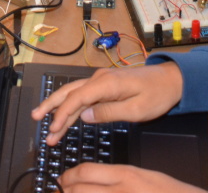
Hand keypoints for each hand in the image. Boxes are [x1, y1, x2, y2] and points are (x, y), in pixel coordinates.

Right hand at [32, 62, 183, 146]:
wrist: (172, 79)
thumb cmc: (157, 94)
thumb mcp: (136, 110)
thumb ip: (108, 113)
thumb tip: (85, 116)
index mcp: (106, 83)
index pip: (77, 98)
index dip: (62, 114)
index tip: (53, 128)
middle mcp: (100, 78)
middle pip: (69, 91)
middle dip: (51, 106)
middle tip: (36, 118)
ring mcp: (102, 80)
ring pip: (74, 92)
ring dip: (59, 106)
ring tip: (43, 119)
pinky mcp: (105, 84)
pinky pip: (83, 94)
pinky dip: (72, 105)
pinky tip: (65, 113)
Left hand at [56, 163, 207, 191]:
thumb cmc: (168, 192)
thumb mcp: (143, 176)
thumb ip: (117, 177)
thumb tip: (91, 180)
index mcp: (125, 175)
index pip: (86, 172)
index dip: (68, 177)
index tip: (61, 180)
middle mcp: (120, 192)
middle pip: (79, 190)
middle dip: (65, 192)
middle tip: (60, 192)